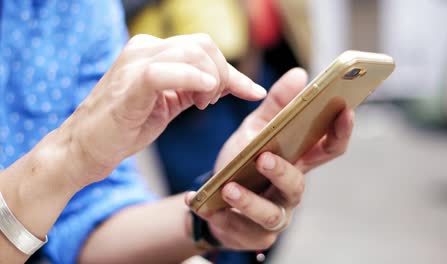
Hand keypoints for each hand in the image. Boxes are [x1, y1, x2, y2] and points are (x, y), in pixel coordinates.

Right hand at [57, 34, 265, 188]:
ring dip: (211, 81)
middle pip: (204, 45)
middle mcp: (145, 49)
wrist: (87, 148)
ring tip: (202, 105)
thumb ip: (195, 89)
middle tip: (214, 102)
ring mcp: (135, 62)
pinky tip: (204, 96)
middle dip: (224, 74)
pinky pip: (167, 71)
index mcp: (153, 52)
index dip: (232, 69)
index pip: (203, 47)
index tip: (252, 91)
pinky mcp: (129, 84)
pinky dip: (194, 80)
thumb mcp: (169, 103)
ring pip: (193, 53)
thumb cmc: (125, 127)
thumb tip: (229, 84)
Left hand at [186, 68, 353, 249]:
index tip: (344, 109)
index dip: (340, 132)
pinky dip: (219, 216)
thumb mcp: (254, 130)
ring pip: (270, 213)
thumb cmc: (242, 162)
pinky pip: (239, 229)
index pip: (328, 148)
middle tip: (264, 157)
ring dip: (249, 201)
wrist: (215, 198)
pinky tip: (201, 202)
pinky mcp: (254, 235)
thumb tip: (299, 73)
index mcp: (297, 162)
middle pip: (298, 184)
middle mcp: (290, 190)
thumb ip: (275, 106)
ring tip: (229, 188)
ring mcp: (274, 215)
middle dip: (282, 172)